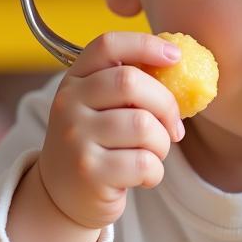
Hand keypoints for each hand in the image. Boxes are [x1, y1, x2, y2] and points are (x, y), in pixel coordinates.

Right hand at [37, 32, 185, 230]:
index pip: (107, 45)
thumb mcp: (100, 107)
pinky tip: (143, 177)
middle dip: (166, 104)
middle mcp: (69, 104)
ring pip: (144, 125)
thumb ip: (128, 86)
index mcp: (74, 80)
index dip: (145, 44)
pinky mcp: (89, 172)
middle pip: (130, 82)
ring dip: (162, 143)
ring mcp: (76, 138)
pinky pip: (144, 163)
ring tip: (152, 154)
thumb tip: (180, 67)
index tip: (175, 56)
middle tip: (174, 127)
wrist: (61, 196)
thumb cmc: (96, 143)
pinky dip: (155, 172)